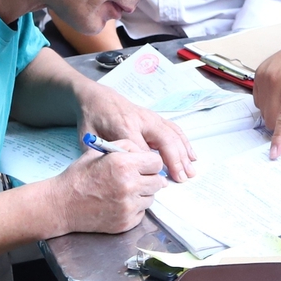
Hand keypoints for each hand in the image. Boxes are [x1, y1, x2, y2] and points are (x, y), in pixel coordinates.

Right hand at [45, 146, 167, 234]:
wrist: (62, 205)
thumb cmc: (79, 177)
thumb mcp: (100, 152)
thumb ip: (126, 147)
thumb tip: (147, 155)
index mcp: (123, 165)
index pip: (156, 163)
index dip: (150, 163)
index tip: (143, 165)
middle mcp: (129, 186)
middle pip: (158, 182)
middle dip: (148, 178)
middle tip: (134, 178)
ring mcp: (128, 206)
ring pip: (151, 198)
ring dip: (142, 194)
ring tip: (123, 191)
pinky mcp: (126, 222)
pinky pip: (142, 212)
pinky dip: (134, 208)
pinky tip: (118, 203)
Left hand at [77, 80, 196, 181]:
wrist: (96, 98)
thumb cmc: (92, 120)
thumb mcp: (89, 139)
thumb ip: (100, 155)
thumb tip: (112, 175)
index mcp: (123, 126)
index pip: (142, 149)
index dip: (150, 166)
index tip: (157, 181)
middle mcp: (141, 121)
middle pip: (164, 140)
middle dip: (174, 160)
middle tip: (182, 179)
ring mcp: (151, 118)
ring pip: (172, 135)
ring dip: (183, 154)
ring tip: (190, 171)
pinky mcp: (156, 118)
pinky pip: (174, 130)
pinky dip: (185, 143)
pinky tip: (191, 156)